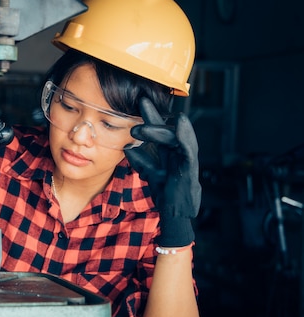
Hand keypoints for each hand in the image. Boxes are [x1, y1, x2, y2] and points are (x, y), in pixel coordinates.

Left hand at [124, 97, 200, 246]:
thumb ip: (141, 161)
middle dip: (153, 118)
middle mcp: (180, 153)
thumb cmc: (167, 195)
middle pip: (167, 131)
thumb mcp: (151, 174)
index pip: (159, 131)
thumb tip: (127, 147)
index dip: (151, 116)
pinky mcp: (190, 169)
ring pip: (175, 138)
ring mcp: (186, 160)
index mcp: (170, 153)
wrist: (175, 216)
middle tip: (138, 107)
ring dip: (158, 131)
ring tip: (141, 127)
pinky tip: (180, 124)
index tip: (139, 100)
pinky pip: (189, 150)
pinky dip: (185, 136)